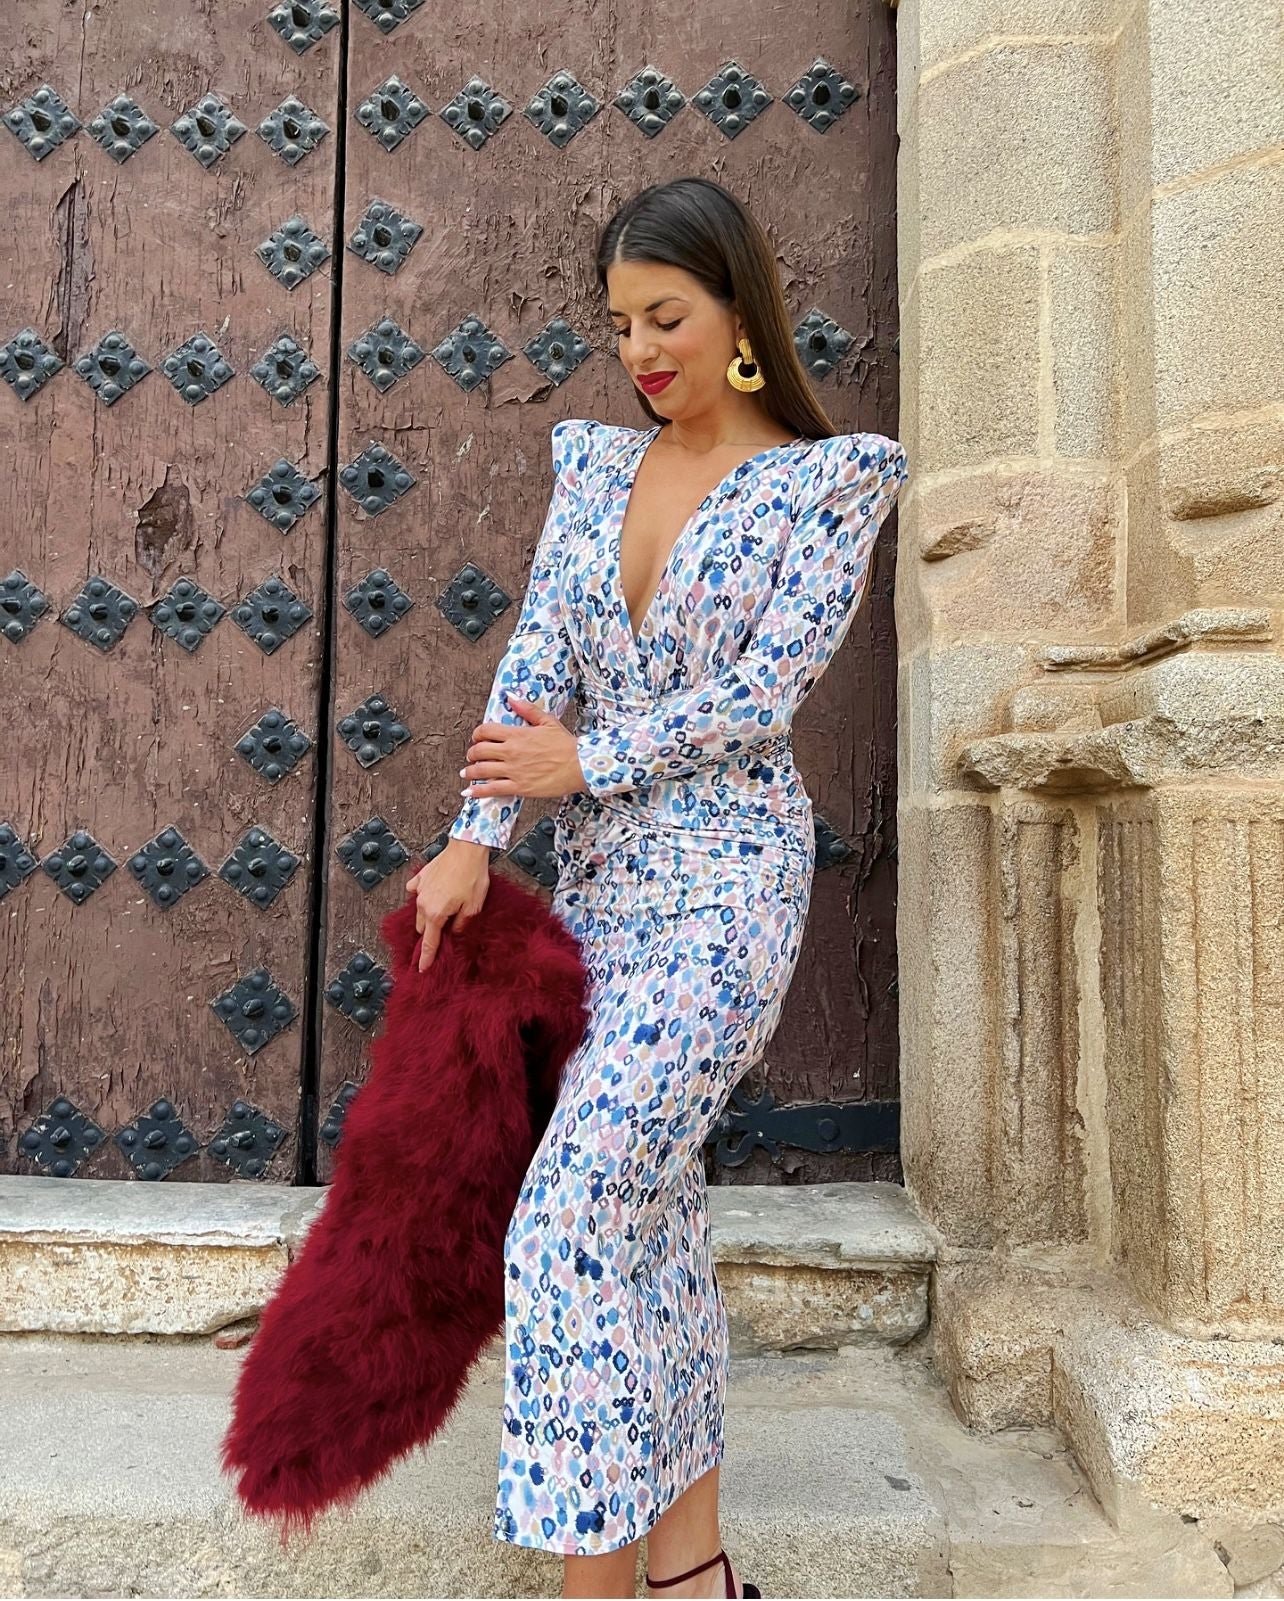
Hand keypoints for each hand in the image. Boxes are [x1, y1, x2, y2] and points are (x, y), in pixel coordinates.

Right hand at [405, 843, 490, 972]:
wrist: (466, 850)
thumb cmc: (472, 877)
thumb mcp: (473, 907)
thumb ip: (461, 924)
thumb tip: (455, 932)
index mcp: (436, 914)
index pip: (429, 942)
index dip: (426, 957)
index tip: (422, 968)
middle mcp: (423, 903)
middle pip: (422, 927)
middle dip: (430, 933)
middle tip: (443, 933)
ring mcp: (420, 889)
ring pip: (418, 910)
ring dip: (427, 915)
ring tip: (443, 911)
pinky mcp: (421, 877)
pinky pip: (416, 890)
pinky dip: (421, 895)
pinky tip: (431, 893)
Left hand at [460, 693, 585, 800]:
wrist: (582, 766)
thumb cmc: (567, 745)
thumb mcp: (548, 721)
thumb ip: (527, 709)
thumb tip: (510, 697)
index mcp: (517, 734)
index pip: (486, 731)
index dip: (477, 734)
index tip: (477, 738)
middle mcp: (511, 752)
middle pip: (479, 751)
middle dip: (472, 753)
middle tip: (472, 756)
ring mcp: (514, 771)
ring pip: (481, 770)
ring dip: (469, 771)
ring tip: (466, 773)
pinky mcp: (519, 787)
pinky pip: (492, 789)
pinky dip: (477, 791)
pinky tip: (469, 792)